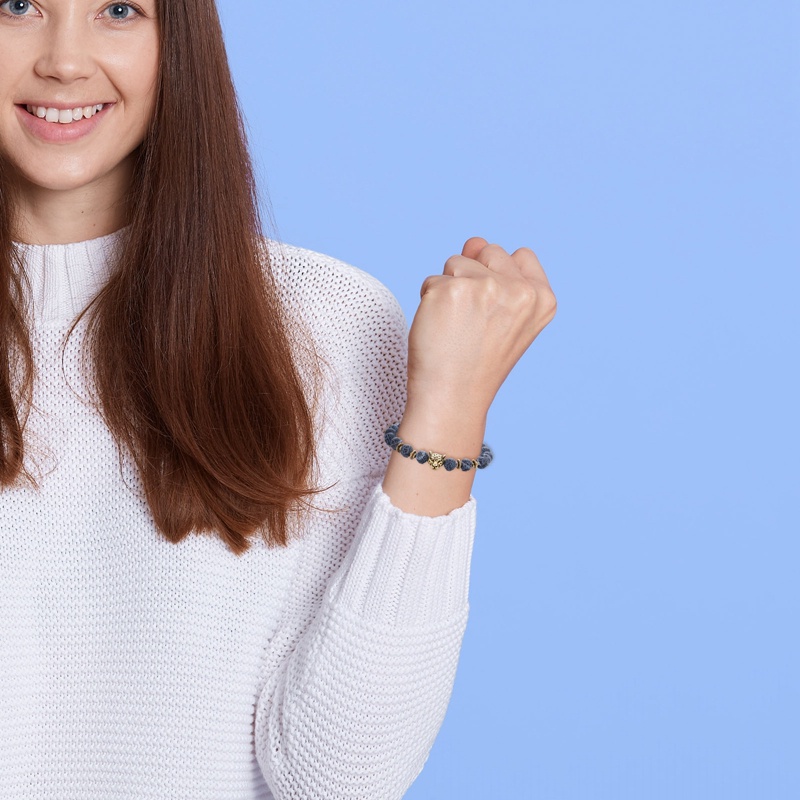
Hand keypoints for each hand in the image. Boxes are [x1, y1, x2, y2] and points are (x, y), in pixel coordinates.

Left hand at [406, 237, 556, 418]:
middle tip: (472, 323)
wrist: (453, 398)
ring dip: (449, 290)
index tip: (493, 312)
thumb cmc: (477, 363)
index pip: (520, 255)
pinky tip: (440, 329)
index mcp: (542, 299)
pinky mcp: (451, 290)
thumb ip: (502, 277)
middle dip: (472, 278)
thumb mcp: (509, 321)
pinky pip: (432, 280)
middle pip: (487, 251)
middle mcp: (519, 291)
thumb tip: (475, 242)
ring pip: (456, 262)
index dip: (499, 276)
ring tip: (456, 327)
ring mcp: (485, 287)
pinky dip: (429, 301)